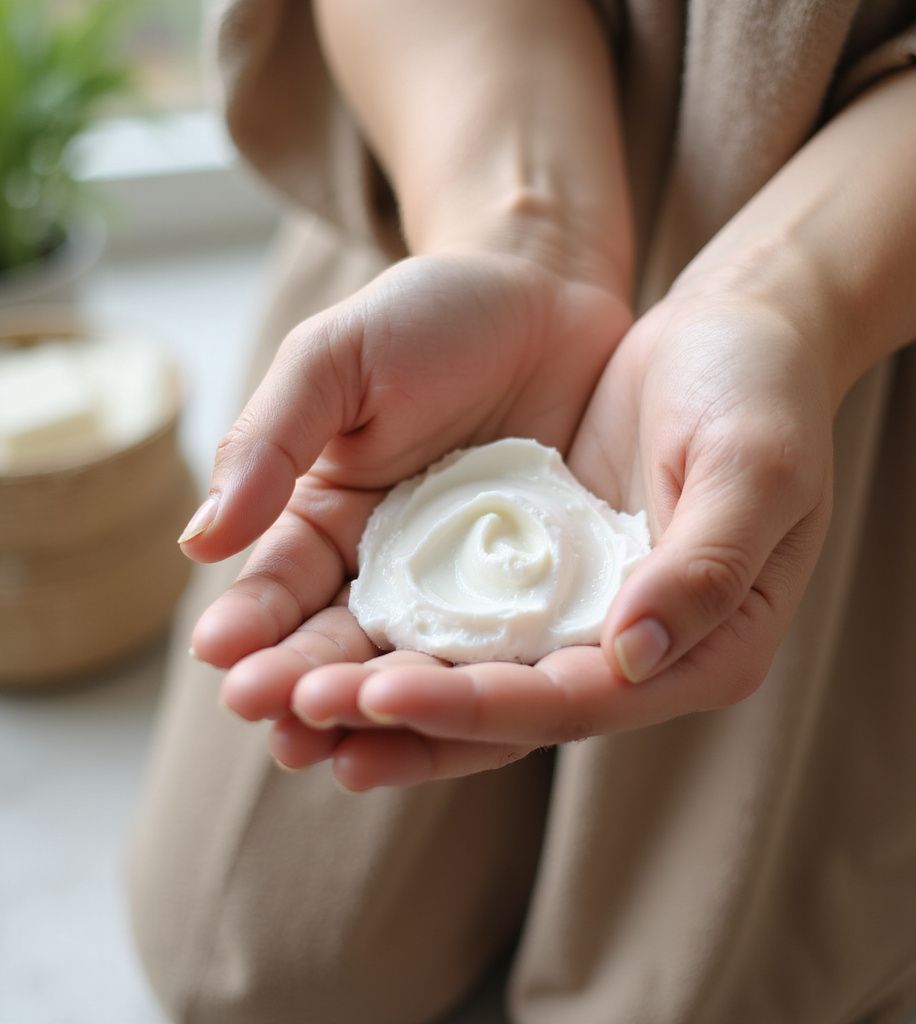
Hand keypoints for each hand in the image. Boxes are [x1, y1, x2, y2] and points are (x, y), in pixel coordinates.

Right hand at [180, 247, 631, 717]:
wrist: (545, 293)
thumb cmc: (431, 316)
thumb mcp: (336, 360)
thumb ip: (271, 442)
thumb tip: (198, 543)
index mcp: (330, 517)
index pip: (283, 584)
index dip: (253, 622)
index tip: (222, 659)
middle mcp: (393, 566)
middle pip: (344, 641)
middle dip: (308, 684)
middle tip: (280, 728)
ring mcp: (468, 584)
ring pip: (422, 661)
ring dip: (386, 710)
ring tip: (345, 755)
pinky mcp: (542, 586)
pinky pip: (514, 642)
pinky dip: (488, 685)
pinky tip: (468, 722)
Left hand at [277, 286, 835, 787]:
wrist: (730, 332)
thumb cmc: (760, 392)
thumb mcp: (755, 466)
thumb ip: (705, 565)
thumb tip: (629, 659)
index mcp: (704, 648)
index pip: (576, 701)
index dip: (479, 706)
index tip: (381, 694)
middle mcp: (632, 650)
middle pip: (507, 708)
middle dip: (402, 716)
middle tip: (293, 721)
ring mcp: (580, 611)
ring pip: (471, 672)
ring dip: (377, 691)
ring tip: (277, 704)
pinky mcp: (537, 568)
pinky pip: (459, 615)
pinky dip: (394, 632)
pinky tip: (320, 643)